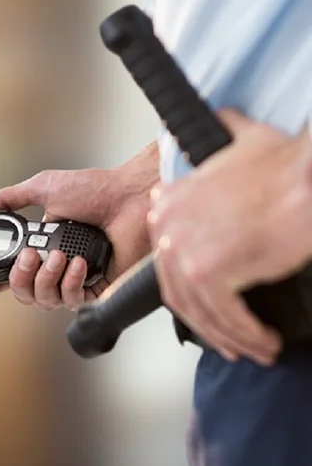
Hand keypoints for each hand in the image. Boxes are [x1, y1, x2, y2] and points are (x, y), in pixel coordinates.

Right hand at [0, 143, 158, 309]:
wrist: (129, 197)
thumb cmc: (94, 190)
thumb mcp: (42, 187)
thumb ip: (7, 199)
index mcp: (42, 244)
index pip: (10, 272)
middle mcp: (56, 265)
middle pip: (23, 292)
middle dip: (19, 277)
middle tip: (30, 256)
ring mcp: (76, 278)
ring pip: (44, 301)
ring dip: (45, 279)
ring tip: (59, 255)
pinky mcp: (98, 288)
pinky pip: (72, 302)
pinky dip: (71, 283)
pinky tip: (79, 264)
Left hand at [148, 109, 311, 364]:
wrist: (306, 180)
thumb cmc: (282, 166)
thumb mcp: (241, 142)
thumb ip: (223, 136)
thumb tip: (224, 118)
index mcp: (170, 202)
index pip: (168, 263)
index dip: (192, 293)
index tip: (213, 309)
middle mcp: (167, 226)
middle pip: (180, 292)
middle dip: (211, 323)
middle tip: (235, 339)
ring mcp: (183, 249)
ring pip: (202, 311)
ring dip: (232, 337)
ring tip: (256, 348)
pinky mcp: (207, 271)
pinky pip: (224, 318)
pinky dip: (245, 336)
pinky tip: (264, 342)